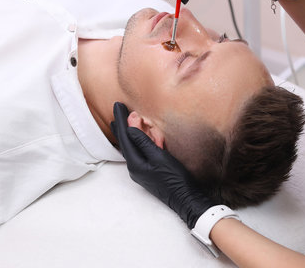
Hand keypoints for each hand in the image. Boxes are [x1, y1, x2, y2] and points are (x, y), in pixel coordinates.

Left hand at [110, 102, 215, 228]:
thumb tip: (130, 128)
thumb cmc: (175, 179)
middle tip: (118, 109)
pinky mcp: (149, 171)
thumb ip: (144, 142)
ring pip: (133, 146)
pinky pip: (140, 152)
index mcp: (135, 163)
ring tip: (122, 121)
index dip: (122, 120)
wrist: (186, 199)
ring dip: (129, 132)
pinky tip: (138, 137)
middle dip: (122, 125)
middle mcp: (135, 167)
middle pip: (126, 142)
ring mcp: (141, 170)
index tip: (118, 105)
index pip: (125, 137)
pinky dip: (139, 141)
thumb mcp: (159, 157)